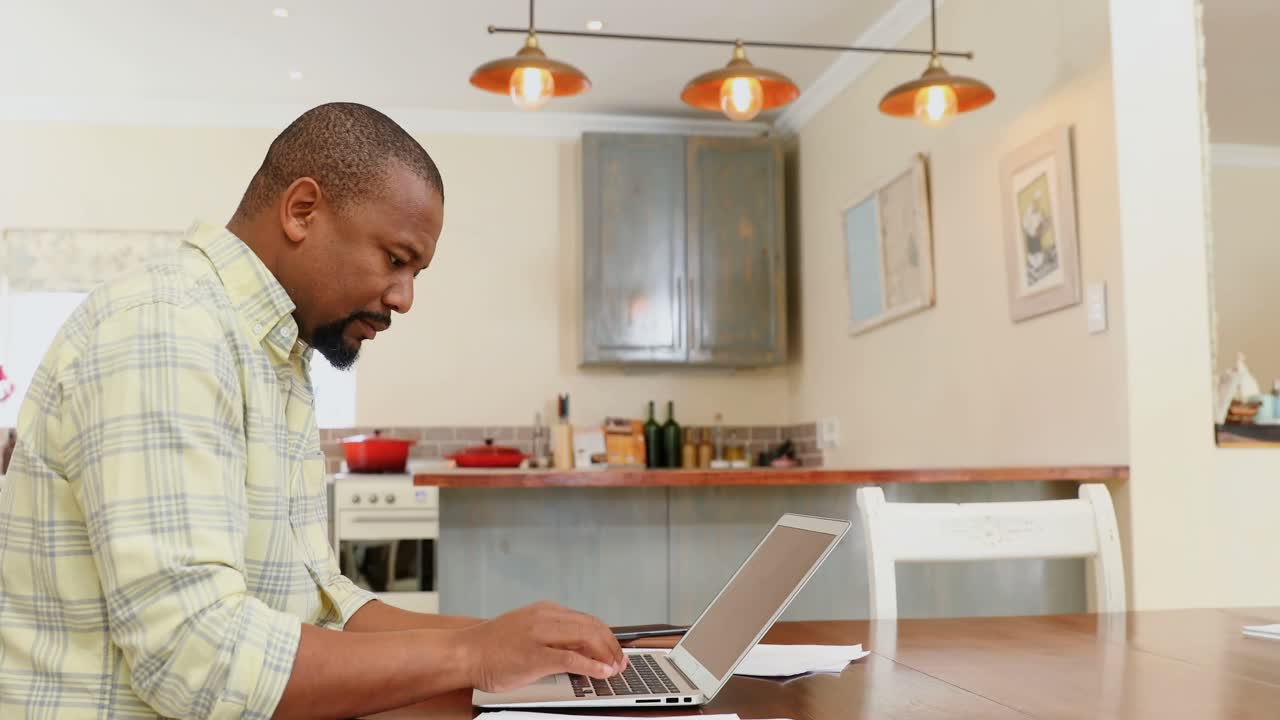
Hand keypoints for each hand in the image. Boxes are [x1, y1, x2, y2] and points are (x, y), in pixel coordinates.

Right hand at [457, 601, 626, 692]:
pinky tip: (601, 672)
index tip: (614, 649)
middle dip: (611, 645)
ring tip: (614, 668)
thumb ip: (551, 634)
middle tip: (620, 661)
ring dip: (606, 655)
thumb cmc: (491, 646)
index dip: (606, 635)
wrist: (464, 652)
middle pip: (592, 626)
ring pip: (586, 638)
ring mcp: (540, 635)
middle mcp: (545, 617)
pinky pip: (571, 659)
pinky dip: (591, 666)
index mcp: (545, 610)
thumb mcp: (526, 629)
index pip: (587, 619)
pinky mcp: (535, 656)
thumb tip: (577, 648)